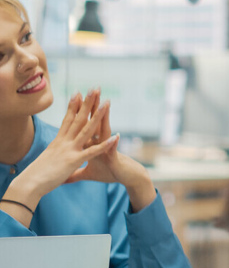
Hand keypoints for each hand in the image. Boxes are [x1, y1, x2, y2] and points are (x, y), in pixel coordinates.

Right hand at [15, 90, 118, 205]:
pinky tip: (115, 137)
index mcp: (58, 141)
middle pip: (78, 119)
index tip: (78, 93)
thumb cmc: (36, 175)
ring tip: (107, 102)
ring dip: (98, 116)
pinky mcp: (73, 160)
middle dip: (87, 103)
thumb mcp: (47, 160)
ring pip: (87, 129)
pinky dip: (104, 145)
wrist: (28, 184)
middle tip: (95, 88)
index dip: (73, 106)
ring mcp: (69, 150)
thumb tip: (52, 153)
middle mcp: (64, 142)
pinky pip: (92, 151)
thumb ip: (53, 155)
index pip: (68, 120)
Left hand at [66, 90, 155, 210]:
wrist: (126, 177)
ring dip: (105, 118)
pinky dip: (113, 144)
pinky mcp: (114, 158)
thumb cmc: (109, 173)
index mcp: (92, 143)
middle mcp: (100, 142)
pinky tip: (116, 136)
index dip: (80, 111)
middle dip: (93, 106)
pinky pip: (113, 150)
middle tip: (93, 90)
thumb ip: (76, 174)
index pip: (85, 124)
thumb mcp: (89, 173)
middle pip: (95, 122)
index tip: (76, 97)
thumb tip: (64, 177)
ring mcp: (108, 148)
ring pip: (105, 130)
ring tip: (106, 104)